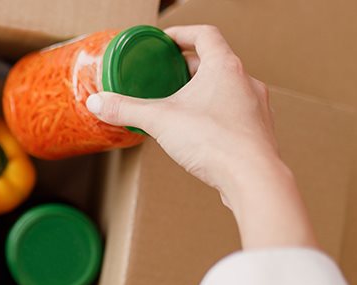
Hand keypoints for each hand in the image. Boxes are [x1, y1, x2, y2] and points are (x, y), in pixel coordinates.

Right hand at [86, 25, 315, 249]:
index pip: (205, 35)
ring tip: (180, 103)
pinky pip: (235, 112)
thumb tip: (98, 103)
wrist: (253, 179)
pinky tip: (199, 130)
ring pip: (227, 88)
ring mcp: (256, 107)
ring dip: (204, 90)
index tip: (165, 41)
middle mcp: (246, 82)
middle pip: (215, 61)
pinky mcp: (258, 131)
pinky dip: (215, 112)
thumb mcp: (159, 120)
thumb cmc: (214, 142)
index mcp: (224, 67)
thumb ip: (126, 109)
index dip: (182, 33)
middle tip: (165, 74)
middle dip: (188, 66)